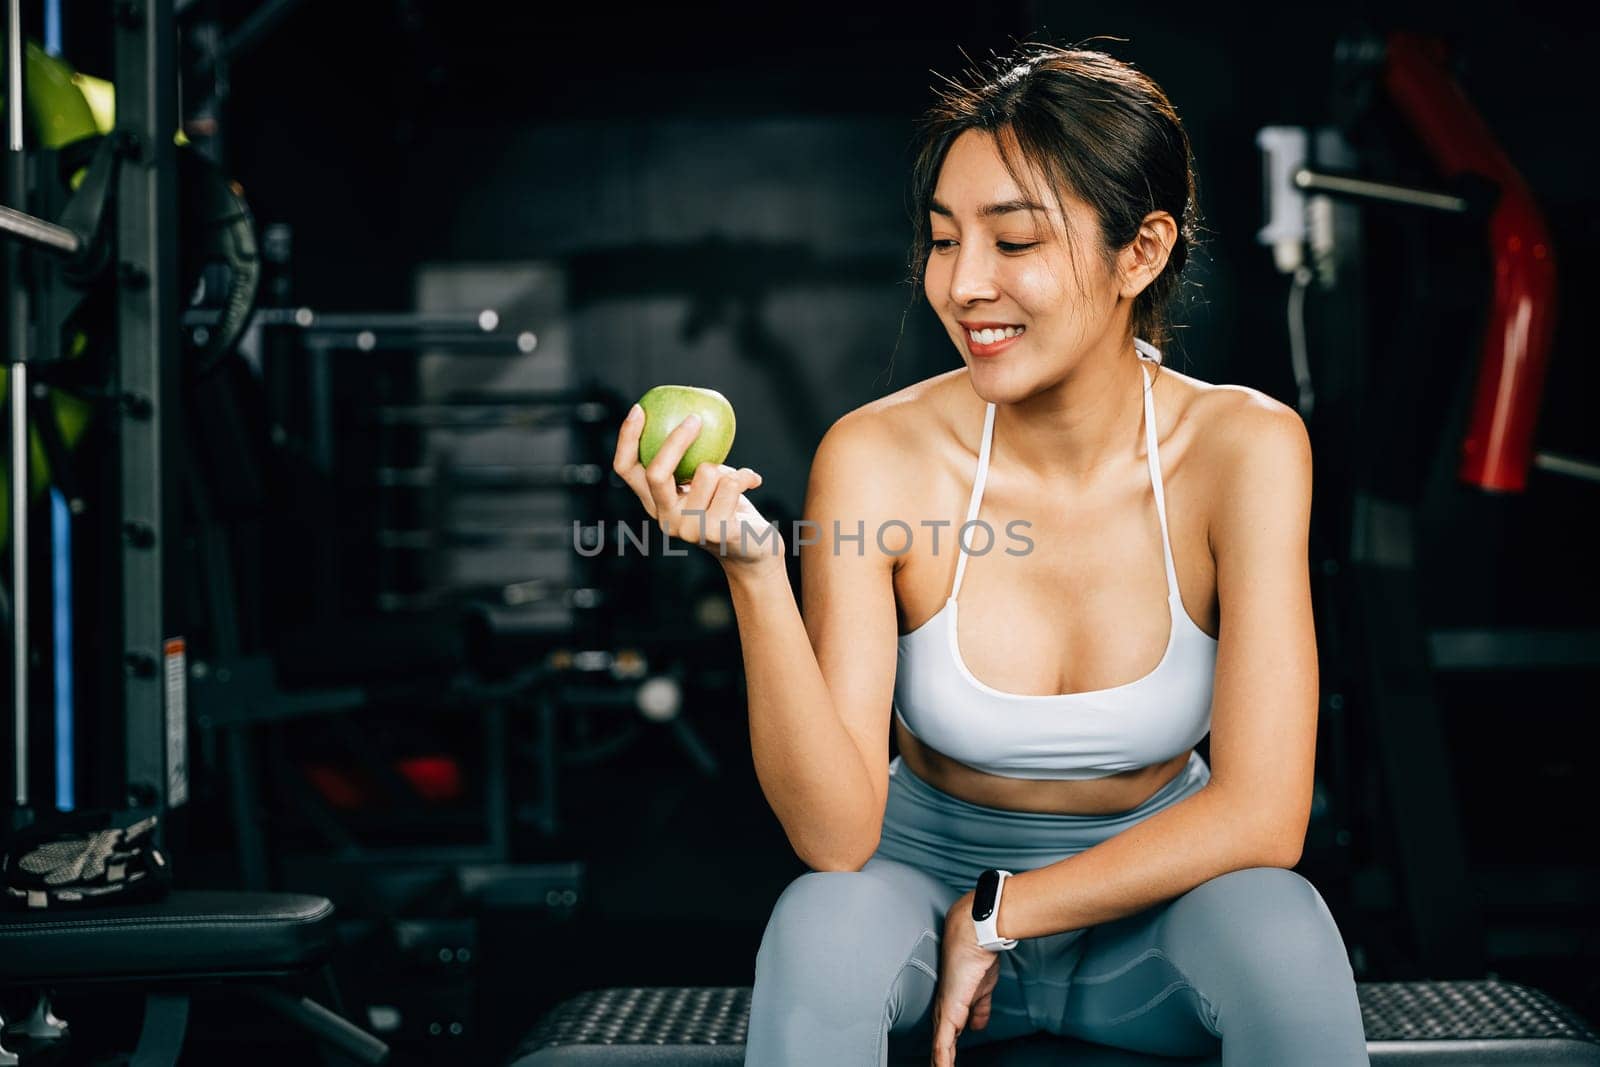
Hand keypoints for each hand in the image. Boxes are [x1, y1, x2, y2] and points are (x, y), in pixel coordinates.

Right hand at [611, 404, 782, 565]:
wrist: (754, 550)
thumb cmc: (728, 508)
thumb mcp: (705, 484)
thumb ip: (692, 462)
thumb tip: (689, 413)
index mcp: (656, 503)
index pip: (627, 470)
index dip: (627, 438)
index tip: (639, 409)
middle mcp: (666, 518)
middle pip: (657, 472)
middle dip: (675, 440)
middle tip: (695, 418)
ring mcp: (689, 528)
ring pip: (706, 471)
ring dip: (727, 469)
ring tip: (735, 482)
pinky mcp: (715, 531)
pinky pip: (731, 483)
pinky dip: (745, 476)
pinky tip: (753, 483)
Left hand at [930, 890, 1002, 1066]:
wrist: (975, 937)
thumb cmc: (978, 957)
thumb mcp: (983, 990)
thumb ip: (979, 1009)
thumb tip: (978, 1026)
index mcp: (952, 1005)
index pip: (946, 1035)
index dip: (946, 1052)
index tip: (946, 1064)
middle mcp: (943, 1010)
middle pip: (939, 1045)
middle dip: (939, 1061)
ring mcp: (944, 1011)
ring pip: (938, 1048)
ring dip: (940, 1064)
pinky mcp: (949, 1012)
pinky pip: (942, 1043)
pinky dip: (942, 1060)